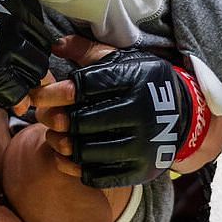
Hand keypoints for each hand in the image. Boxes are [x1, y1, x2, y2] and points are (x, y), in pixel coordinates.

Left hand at [37, 48, 211, 187]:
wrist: (183, 116)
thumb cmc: (144, 83)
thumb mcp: (122, 60)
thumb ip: (88, 51)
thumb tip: (56, 45)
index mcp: (133, 80)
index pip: (82, 87)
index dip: (53, 93)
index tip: (39, 96)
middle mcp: (140, 113)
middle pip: (80, 121)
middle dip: (54, 119)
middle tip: (45, 117)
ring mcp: (141, 145)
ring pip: (85, 150)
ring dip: (61, 144)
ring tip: (55, 136)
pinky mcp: (139, 169)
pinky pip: (96, 175)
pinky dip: (74, 168)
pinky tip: (67, 156)